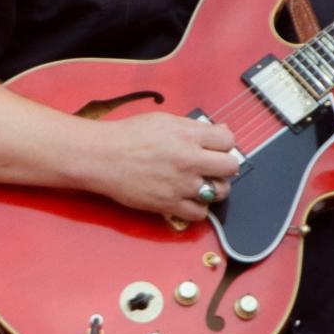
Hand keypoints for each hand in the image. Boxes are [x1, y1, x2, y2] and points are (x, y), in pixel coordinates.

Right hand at [90, 111, 237, 220]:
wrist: (103, 157)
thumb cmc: (130, 135)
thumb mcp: (166, 120)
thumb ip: (195, 127)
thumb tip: (221, 131)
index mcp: (188, 136)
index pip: (228, 140)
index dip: (225, 143)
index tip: (217, 146)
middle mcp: (189, 160)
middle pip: (230, 167)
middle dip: (225, 165)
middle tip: (214, 165)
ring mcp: (181, 185)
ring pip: (219, 192)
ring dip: (215, 187)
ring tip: (203, 182)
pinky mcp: (169, 205)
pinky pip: (200, 213)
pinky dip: (199, 207)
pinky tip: (190, 198)